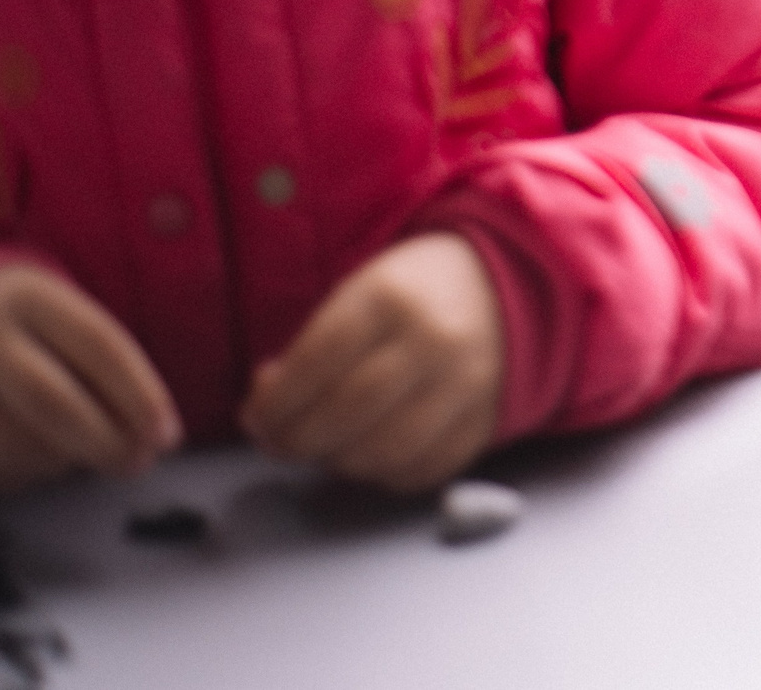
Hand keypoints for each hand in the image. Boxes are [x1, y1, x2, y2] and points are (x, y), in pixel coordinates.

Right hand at [0, 264, 180, 491]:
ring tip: (94, 454)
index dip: (139, 394)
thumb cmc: (37, 328)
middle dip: (106, 441)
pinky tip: (52, 458)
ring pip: (20, 444)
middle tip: (139, 462)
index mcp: (29, 298)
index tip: (168, 434)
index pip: (97, 346)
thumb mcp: (69, 320)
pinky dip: (34, 473)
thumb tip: (153, 434)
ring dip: (70, 460)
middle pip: (52, 403)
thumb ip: (111, 366)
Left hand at [241, 233, 502, 492]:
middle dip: (298, 439)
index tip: (257, 418)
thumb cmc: (414, 293)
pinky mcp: (485, 419)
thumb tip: (265, 410)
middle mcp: (433, 341)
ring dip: (339, 461)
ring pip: (384, 452)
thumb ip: (309, 351)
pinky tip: (370, 454)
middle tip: (280, 443)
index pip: (316, 363)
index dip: (275, 403)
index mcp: (391, 297)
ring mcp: (465, 384)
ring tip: (326, 448)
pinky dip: (385, 475)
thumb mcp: (357, 294)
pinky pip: (424, 470)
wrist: (503, 286)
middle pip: (348, 413)